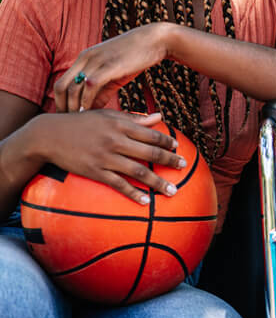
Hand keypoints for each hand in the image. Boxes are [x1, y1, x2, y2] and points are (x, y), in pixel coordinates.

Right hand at [27, 110, 183, 204]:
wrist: (49, 135)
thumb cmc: (82, 123)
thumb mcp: (108, 116)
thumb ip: (135, 118)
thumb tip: (160, 117)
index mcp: (120, 125)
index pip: (151, 134)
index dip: (167, 141)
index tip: (177, 147)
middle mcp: (115, 141)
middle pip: (149, 153)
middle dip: (169, 160)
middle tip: (183, 166)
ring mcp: (105, 158)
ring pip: (138, 171)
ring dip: (157, 182)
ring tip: (172, 191)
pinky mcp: (94, 172)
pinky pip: (118, 185)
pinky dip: (133, 193)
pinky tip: (145, 201)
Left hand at [54, 23, 171, 111]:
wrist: (156, 40)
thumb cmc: (137, 57)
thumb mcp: (115, 73)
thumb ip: (103, 90)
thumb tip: (93, 108)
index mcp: (84, 58)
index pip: (61, 83)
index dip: (61, 103)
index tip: (68, 118)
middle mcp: (85, 58)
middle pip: (61, 87)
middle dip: (63, 107)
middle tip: (71, 123)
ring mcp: (96, 61)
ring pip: (73, 88)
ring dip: (75, 107)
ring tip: (82, 121)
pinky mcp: (109, 65)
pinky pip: (90, 85)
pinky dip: (88, 101)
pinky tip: (93, 111)